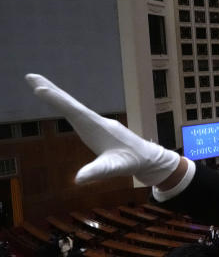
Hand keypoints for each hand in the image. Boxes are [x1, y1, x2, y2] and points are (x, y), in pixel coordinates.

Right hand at [25, 74, 181, 185]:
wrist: (150, 159)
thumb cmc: (133, 162)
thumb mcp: (115, 169)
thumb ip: (98, 172)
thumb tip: (78, 180)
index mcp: (97, 127)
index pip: (74, 111)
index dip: (57, 100)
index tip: (40, 88)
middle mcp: (97, 121)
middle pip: (71, 103)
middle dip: (51, 90)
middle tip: (30, 76)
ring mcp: (98, 122)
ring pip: (75, 106)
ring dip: (57, 96)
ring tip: (40, 87)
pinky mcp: (99, 127)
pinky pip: (80, 113)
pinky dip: (67, 106)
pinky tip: (63, 105)